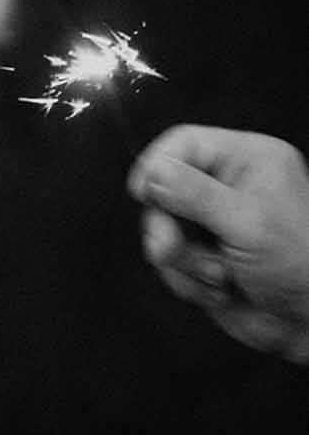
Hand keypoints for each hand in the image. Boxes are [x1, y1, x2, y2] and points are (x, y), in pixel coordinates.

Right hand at [129, 127, 308, 360]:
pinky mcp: (204, 261)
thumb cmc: (300, 264)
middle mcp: (229, 189)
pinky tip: (221, 290)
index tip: (141, 193)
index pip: (184, 144)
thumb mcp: (246, 221)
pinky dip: (189, 283)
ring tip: (219, 276)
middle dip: (166, 227)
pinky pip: (171, 267)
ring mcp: (214, 227)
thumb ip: (194, 194)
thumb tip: (153, 172)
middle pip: (164, 192)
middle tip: (170, 249)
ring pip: (163, 233)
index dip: (156, 166)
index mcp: (248, 161)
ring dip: (184, 263)